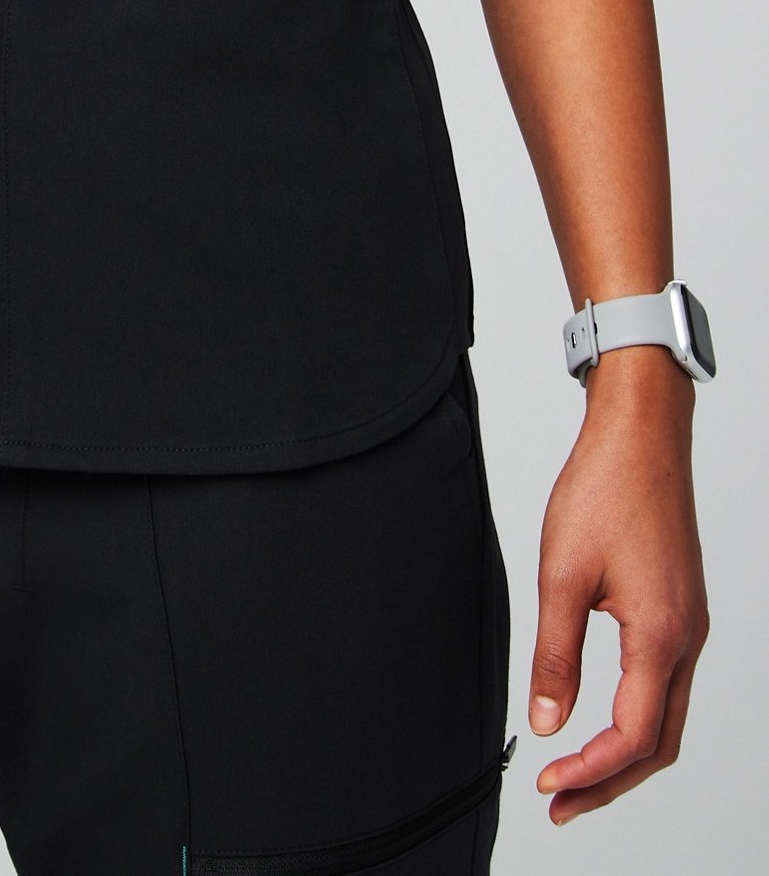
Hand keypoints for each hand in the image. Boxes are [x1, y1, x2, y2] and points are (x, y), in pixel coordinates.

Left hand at [528, 346, 709, 824]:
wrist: (641, 435)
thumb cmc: (606, 488)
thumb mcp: (561, 573)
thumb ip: (555, 655)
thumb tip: (549, 721)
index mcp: (660, 635)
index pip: (632, 737)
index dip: (590, 774)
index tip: (548, 785)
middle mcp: (686, 637)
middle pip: (658, 741)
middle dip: (609, 781)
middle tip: (560, 801)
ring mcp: (688, 623)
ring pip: (666, 715)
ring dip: (623, 752)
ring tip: (575, 770)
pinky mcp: (680, 607)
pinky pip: (665, 683)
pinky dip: (636, 715)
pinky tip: (603, 715)